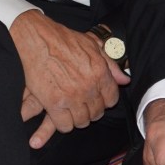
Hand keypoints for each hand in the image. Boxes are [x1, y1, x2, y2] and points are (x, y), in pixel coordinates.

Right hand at [9, 10, 129, 148]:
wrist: (39, 39)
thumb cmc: (65, 40)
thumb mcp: (93, 45)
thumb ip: (111, 64)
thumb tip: (125, 80)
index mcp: (100, 72)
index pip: (111, 99)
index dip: (105, 100)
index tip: (97, 98)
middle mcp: (89, 87)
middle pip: (97, 113)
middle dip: (91, 110)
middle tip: (82, 104)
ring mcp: (71, 97)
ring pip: (82, 121)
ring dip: (77, 118)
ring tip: (72, 110)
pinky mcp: (53, 103)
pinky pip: (65, 125)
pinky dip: (63, 123)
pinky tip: (60, 115)